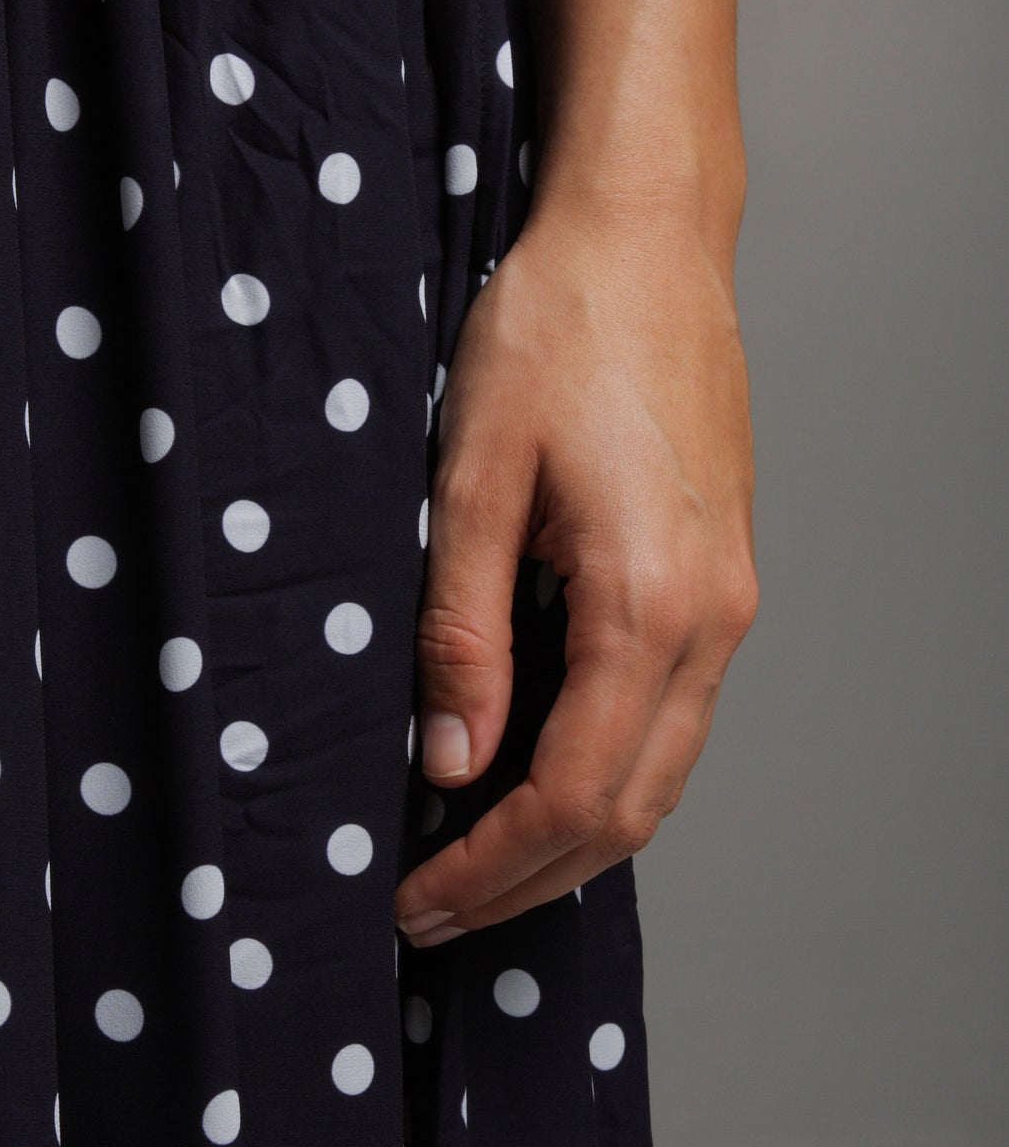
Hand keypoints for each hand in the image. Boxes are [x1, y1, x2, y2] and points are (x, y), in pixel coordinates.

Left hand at [393, 185, 757, 946]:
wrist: (644, 240)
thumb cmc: (556, 333)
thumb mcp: (473, 482)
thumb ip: (463, 633)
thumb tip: (453, 761)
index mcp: (650, 604)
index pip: (573, 793)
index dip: (490, 865)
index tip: (418, 897)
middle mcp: (710, 621)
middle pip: (631, 812)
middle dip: (529, 876)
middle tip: (436, 906)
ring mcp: (727, 604)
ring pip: (660, 775)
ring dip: (570, 837)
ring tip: (477, 862)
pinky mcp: (718, 580)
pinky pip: (670, 719)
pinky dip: (604, 776)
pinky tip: (536, 776)